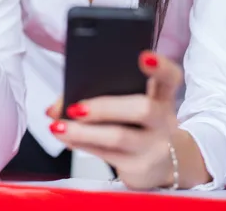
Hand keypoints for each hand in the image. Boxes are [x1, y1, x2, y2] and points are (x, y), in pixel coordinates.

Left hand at [47, 52, 182, 189]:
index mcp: (163, 95)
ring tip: (59, 125)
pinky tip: (64, 136)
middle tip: (76, 107)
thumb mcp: (133, 104)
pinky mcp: (139, 168)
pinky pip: (106, 155)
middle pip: (143, 108)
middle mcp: (164, 119)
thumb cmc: (140, 124)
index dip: (159, 66)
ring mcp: (154, 146)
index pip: (170, 76)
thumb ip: (101, 93)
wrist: (165, 164)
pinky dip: (81, 144)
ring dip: (84, 132)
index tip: (143, 57)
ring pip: (119, 137)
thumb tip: (55, 107)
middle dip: (105, 106)